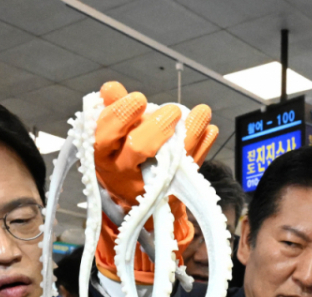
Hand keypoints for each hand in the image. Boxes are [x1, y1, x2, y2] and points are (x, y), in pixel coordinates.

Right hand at [93, 81, 217, 282]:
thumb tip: (111, 88)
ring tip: (202, 112)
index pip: (106, 131)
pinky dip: (203, 146)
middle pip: (138, 146)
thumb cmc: (120, 153)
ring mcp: (148, 183)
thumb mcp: (110, 132)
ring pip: (171, 159)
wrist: (132, 192)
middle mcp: (122, 170)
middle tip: (172, 111)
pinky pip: (190, 166)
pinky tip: (210, 130)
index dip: (123, 113)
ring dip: (190, 132)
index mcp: (101, 152)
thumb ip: (112, 108)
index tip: (140, 98)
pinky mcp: (171, 190)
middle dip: (158, 124)